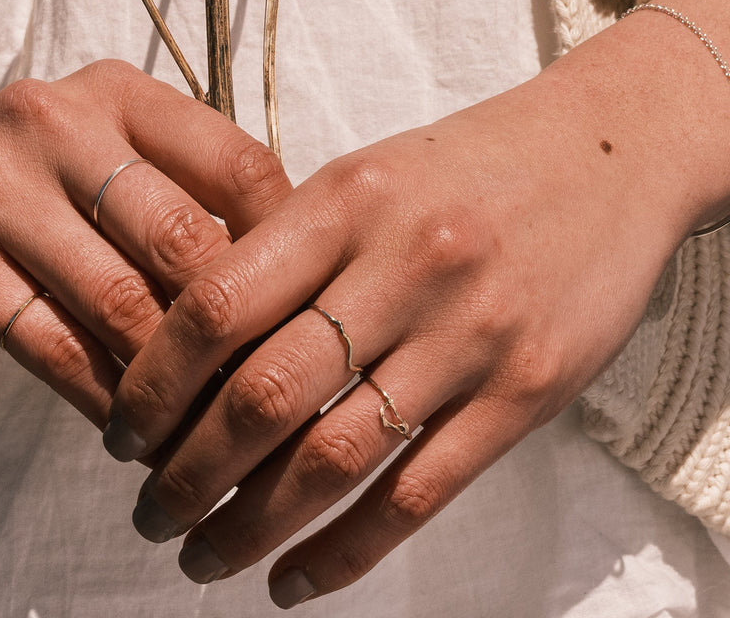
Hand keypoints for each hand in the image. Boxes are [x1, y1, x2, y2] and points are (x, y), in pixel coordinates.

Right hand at [0, 0, 288, 428]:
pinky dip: (108, 402)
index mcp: (113, 92)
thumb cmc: (14, 196)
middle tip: (262, 389)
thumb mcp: (95, 162)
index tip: (298, 312)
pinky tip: (132, 433)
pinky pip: (58, 348)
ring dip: (174, 381)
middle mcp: (53, 122)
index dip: (285, 248)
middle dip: (231, 330)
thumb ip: (179, 198)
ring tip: (206, 426)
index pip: (238, 166)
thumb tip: (289, 283)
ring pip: (124, 302)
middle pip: (186, 238)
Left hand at [102, 10, 729, 604]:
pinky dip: (346, 553)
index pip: (217, 307)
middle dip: (188, 473)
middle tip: (149, 511)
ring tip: (202, 557)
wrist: (606, 154)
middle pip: (264, 396)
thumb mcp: (366, 174)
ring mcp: (470, 335)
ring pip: (334, 460)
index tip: (123, 429)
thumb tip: (192, 341)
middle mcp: (403, 267)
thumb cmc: (465, 163)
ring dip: (251, 526)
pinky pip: (419, 494)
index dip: (154, 382)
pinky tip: (293, 580)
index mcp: (346, 201)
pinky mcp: (526, 393)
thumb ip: (287, 245)